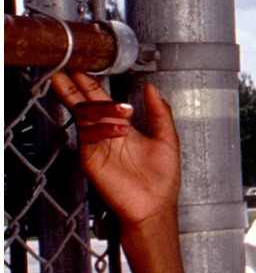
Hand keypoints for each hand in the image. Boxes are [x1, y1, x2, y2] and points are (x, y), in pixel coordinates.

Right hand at [49, 71, 179, 227]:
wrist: (155, 205)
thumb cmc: (162, 177)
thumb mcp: (168, 138)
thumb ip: (160, 112)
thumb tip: (151, 87)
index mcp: (122, 126)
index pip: (101, 100)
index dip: (91, 84)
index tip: (83, 67)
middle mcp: (105, 133)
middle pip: (84, 104)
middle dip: (75, 87)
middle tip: (71, 70)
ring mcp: (96, 145)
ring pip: (85, 116)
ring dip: (101, 108)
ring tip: (123, 112)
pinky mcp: (91, 159)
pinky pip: (88, 136)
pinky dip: (102, 128)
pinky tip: (120, 130)